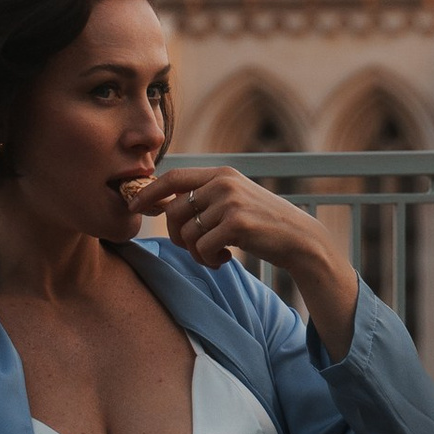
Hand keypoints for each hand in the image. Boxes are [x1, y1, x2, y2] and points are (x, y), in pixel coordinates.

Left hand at [128, 161, 359, 352]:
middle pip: (175, 212)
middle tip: (195, 249)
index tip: (133, 207)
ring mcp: (230, 202)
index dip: (149, 192)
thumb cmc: (263, 224)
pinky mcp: (237, 224)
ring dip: (197, 253)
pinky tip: (225, 260)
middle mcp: (224, 183)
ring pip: (188, 233)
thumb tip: (164, 204)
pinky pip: (203, 247)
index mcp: (221, 174)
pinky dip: (209, 260)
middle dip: (177, 237)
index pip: (173, 176)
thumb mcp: (235, 199)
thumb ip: (206, 196)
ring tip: (216, 256)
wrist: (300, 239)